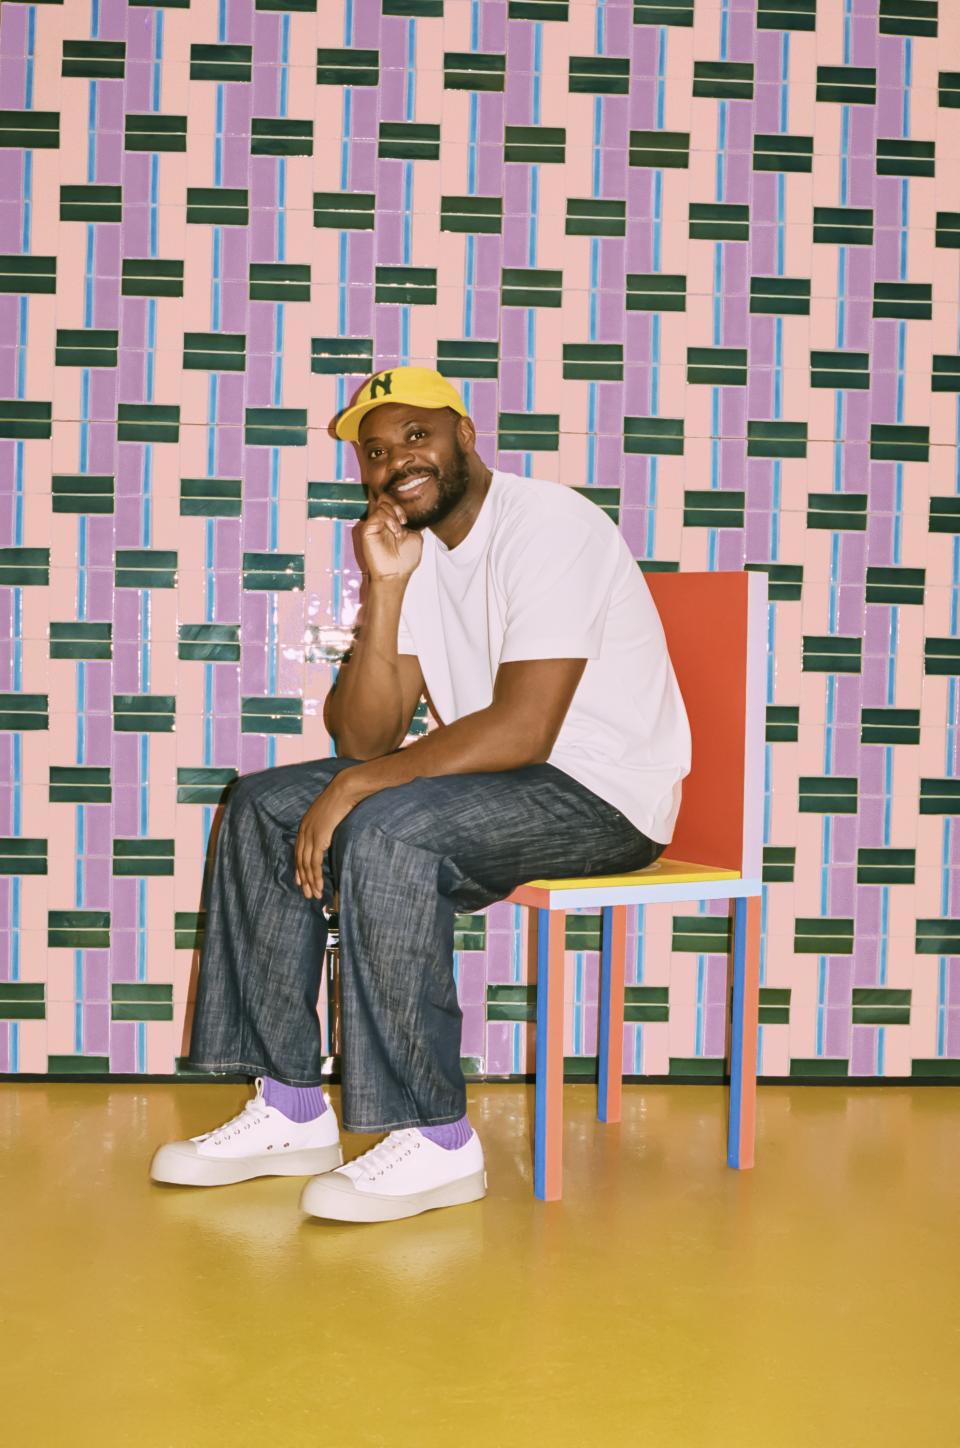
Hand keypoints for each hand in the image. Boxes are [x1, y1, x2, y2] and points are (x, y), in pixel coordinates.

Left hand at [294, 776, 357, 900]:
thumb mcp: (330, 813)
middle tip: (307, 894)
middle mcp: (304, 831)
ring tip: (314, 895)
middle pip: (300, 860)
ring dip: (310, 882)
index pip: (298, 851)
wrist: (345, 790)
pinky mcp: (319, 839)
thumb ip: (326, 824)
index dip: (299, 868)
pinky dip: (316, 876)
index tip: (301, 881)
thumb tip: (331, 831)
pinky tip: (319, 886)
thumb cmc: (342, 799)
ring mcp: (310, 835)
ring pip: (306, 865)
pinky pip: (315, 863)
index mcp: (305, 825)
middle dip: (303, 879)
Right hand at [355, 499, 422, 582]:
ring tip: (399, 531)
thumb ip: (413, 523)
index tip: (407, 520)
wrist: (396, 574)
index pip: (392, 503)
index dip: (401, 506)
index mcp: (393, 522)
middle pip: (385, 498)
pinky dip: (389, 519)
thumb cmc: (405, 560)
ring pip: (382, 503)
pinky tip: (395, 531)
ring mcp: (375, 524)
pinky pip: (377, 514)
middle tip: (403, 520)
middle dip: (397, 505)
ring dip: (394, 514)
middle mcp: (382, 522)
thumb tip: (411, 514)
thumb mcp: (416, 537)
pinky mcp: (368, 529)